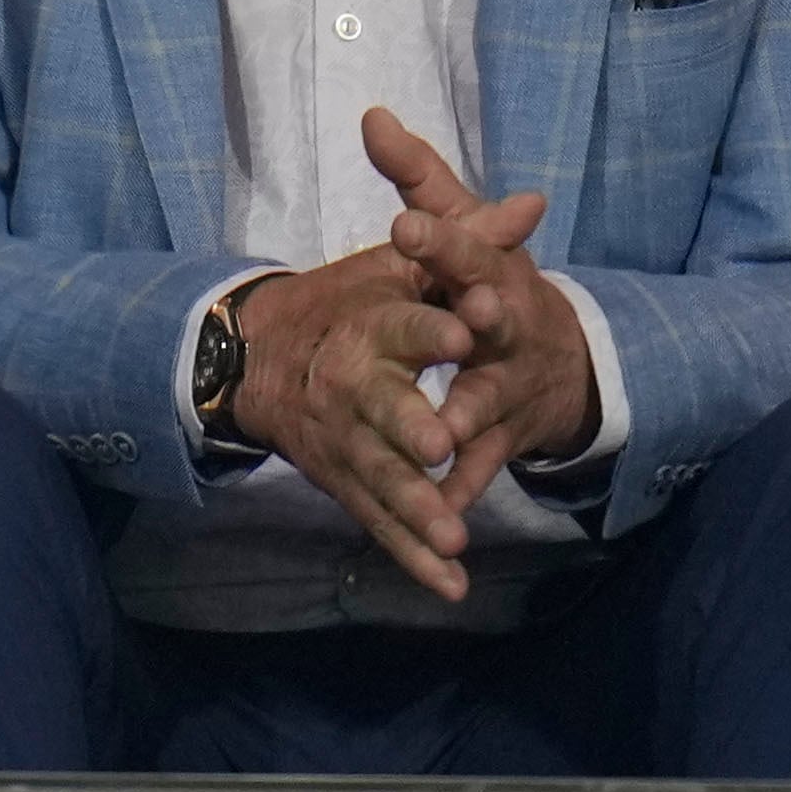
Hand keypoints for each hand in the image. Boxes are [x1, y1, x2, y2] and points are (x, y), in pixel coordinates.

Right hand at [228, 242, 479, 600]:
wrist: (257, 356)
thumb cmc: (344, 302)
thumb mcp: (398, 262)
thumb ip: (467, 235)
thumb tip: (533, 205)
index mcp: (368, 325)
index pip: (402, 323)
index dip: (432, 327)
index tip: (467, 329)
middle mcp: (352, 384)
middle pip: (381, 407)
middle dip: (408, 425)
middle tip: (439, 444)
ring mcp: (346, 440)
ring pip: (382, 476)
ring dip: (415, 507)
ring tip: (454, 536)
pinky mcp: (346, 481)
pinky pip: (380, 521)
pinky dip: (412, 556)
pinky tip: (450, 586)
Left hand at [365, 108, 596, 515]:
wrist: (559, 361)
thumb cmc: (491, 283)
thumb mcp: (462, 226)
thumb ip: (416, 178)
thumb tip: (371, 115)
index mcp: (493, 272)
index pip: (468, 246)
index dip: (442, 236)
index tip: (407, 223)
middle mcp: (506, 330)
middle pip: (491, 324)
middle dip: (477, 324)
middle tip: (461, 323)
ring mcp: (506, 390)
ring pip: (482, 405)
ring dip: (463, 420)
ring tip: (438, 432)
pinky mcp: (499, 443)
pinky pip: (476, 471)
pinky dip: (457, 495)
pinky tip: (435, 516)